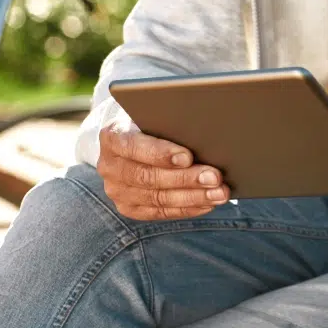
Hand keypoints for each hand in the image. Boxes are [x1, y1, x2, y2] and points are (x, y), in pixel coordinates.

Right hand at [96, 122, 229, 219]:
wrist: (132, 140)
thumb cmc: (151, 122)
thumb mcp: (154, 114)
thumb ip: (169, 121)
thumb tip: (202, 129)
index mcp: (112, 137)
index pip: (134, 146)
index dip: (161, 153)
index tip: (188, 157)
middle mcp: (109, 166)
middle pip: (148, 176)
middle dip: (185, 178)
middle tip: (215, 177)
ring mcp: (117, 190)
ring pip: (157, 198)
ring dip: (192, 197)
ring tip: (219, 193)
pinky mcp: (129, 207)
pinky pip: (160, 212)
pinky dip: (187, 208)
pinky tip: (207, 204)